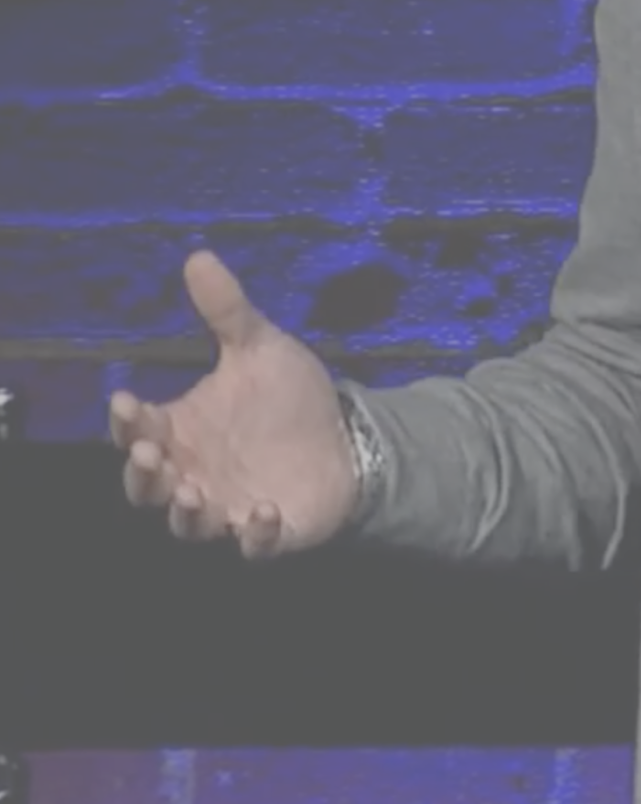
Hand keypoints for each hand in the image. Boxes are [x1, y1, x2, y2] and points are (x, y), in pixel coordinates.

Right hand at [108, 248, 357, 559]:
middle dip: (144, 474)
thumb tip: (199, 256)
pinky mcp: (270, 533)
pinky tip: (263, 513)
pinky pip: (253, 546)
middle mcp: (194, 474)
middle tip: (153, 453)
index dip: (128, 422)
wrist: (348, 438)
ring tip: (193, 490)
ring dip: (186, 512)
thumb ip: (228, 312)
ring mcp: (229, 507)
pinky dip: (254, 535)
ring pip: (188, 524)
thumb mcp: (261, 348)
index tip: (128, 401)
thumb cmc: (289, 400)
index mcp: (183, 431)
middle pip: (147, 486)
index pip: (139, 431)